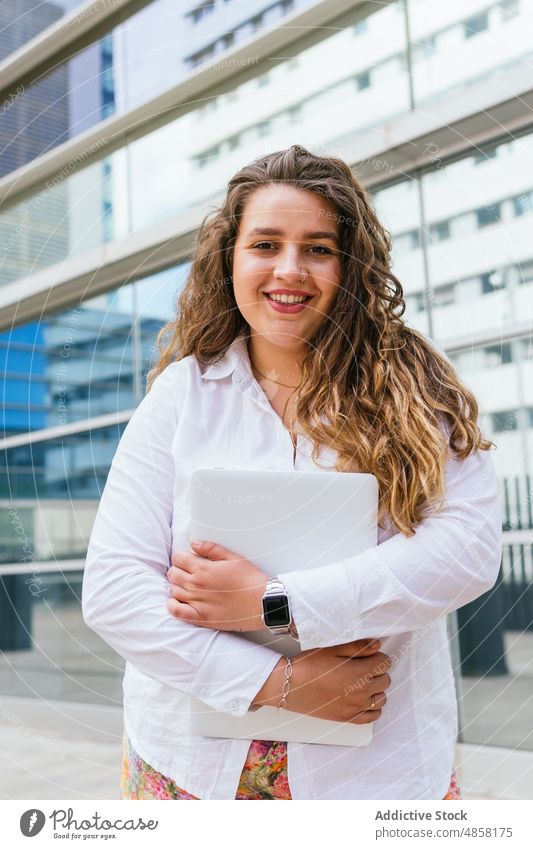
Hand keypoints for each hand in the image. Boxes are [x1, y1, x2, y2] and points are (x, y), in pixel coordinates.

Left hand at [167, 540, 268, 630]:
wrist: (262, 602)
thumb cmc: (250, 579)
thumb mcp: (233, 558)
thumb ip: (211, 549)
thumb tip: (194, 544)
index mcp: (203, 568)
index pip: (178, 559)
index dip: (181, 557)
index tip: (187, 560)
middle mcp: (196, 585)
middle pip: (173, 574)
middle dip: (178, 570)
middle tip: (187, 573)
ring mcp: (197, 602)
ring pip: (173, 591)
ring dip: (177, 586)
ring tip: (188, 586)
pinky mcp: (201, 618)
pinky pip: (177, 611)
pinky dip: (173, 605)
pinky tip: (179, 601)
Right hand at [253, 639, 391, 723]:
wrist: (290, 686)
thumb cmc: (309, 665)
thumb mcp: (332, 649)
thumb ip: (358, 647)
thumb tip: (378, 646)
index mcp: (360, 671)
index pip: (385, 663)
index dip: (378, 657)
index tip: (370, 656)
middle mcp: (362, 691)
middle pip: (385, 680)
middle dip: (379, 671)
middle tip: (364, 667)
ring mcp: (356, 707)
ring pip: (382, 698)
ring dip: (377, 689)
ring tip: (363, 682)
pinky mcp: (348, 718)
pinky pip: (372, 716)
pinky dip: (374, 709)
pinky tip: (365, 700)